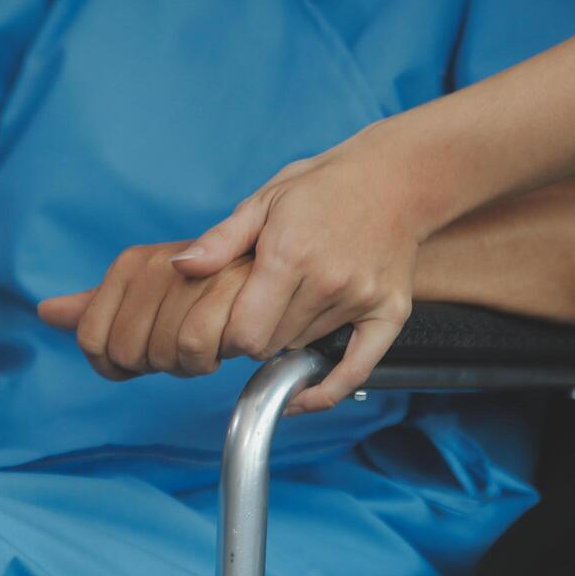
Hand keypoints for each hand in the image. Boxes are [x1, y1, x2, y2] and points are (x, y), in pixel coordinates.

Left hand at [38, 242, 253, 380]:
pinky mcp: (234, 292)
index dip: (114, 364)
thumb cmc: (210, 280)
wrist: (275, 257)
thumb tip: (46, 312)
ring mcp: (194, 275)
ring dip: (190, 364)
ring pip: (167, 356)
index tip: (144, 354)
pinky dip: (215, 358)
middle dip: (156, 364)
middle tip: (183, 344)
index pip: (92, 340)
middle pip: (128, 353)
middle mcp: (157, 265)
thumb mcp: (147, 288)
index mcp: (131, 263)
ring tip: (209, 340)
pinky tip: (227, 340)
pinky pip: (201, 352)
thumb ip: (100, 305)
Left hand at [170, 122, 422, 414]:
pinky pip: (356, 370)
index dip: (229, 333)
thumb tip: (180, 268)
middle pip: (271, 344)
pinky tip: (302, 397)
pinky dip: (326, 389)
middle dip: (258, 332)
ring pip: (304, 348)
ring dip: (291, 336)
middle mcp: (327, 282)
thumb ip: (220, 241)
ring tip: (296, 300)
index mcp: (289, 255)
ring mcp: (361, 299)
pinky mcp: (390, 312)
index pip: (245, 334)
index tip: (230, 317)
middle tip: (262, 304)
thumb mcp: (263, 201)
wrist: (393, 178)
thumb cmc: (323, 187)